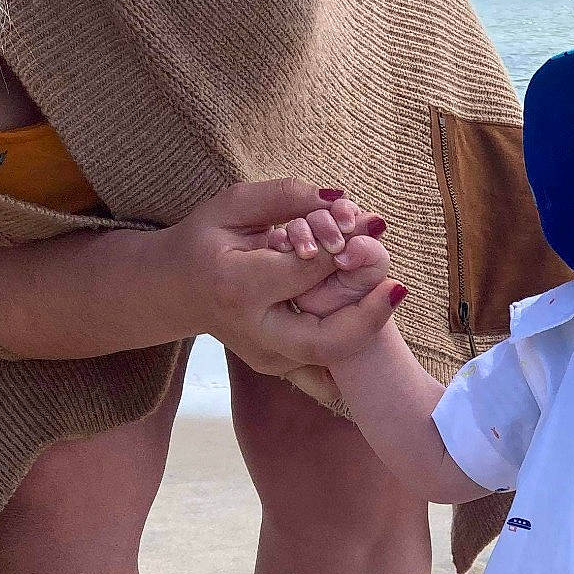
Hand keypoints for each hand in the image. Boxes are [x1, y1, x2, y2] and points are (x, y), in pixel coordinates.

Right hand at [163, 179, 397, 375]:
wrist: (176, 290)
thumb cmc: (207, 240)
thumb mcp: (234, 205)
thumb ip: (286, 197)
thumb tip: (340, 198)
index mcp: (237, 286)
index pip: (305, 272)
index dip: (343, 251)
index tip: (371, 229)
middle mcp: (253, 331)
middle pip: (325, 340)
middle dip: (369, 315)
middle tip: (397, 285)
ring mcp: (266, 358)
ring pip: (330, 361)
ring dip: (365, 328)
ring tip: (385, 293)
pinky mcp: (279, 369)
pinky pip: (326, 377)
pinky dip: (351, 352)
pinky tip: (364, 321)